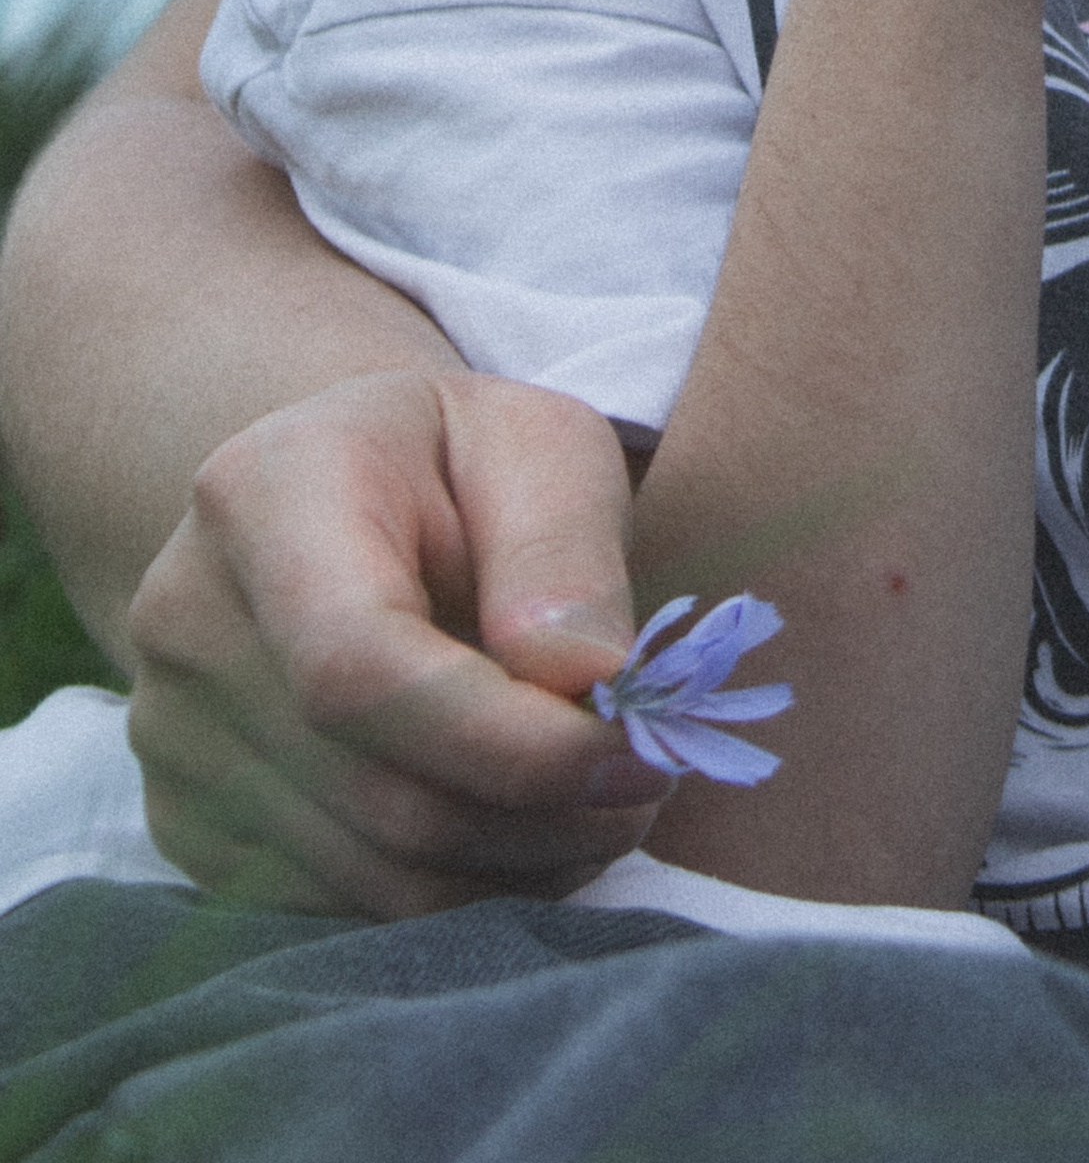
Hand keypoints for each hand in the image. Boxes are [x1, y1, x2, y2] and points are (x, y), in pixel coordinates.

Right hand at [125, 369, 661, 915]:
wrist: (336, 497)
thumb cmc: (458, 461)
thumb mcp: (535, 443)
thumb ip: (563, 545)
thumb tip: (585, 679)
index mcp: (264, 498)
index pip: (361, 669)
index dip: (506, 740)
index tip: (632, 753)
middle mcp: (187, 623)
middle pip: (378, 791)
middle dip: (544, 814)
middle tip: (654, 784)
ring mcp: (170, 737)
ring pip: (370, 874)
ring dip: (517, 868)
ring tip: (605, 805)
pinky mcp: (186, 825)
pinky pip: (342, 909)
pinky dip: (456, 895)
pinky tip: (522, 831)